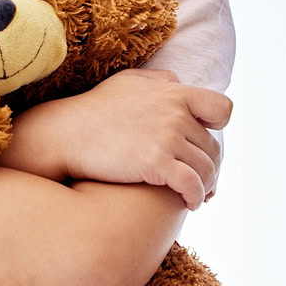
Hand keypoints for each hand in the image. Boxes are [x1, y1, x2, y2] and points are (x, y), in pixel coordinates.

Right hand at [52, 68, 231, 207]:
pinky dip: (196, 196)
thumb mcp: (128, 82)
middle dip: (211, 166)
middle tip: (205, 182)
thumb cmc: (92, 109)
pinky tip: (190, 203)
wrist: (64, 134)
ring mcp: (167, 138)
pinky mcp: (156, 164)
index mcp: (174, 93)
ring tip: (200, 196)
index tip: (206, 140)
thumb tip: (178, 83)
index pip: (221, 108)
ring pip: (206, 169)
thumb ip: (159, 81)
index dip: (219, 126)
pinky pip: (191, 185)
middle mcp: (176, 113)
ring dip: (207, 186)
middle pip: (212, 147)